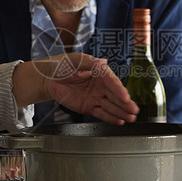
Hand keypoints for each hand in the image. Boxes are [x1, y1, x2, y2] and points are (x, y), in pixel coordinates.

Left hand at [20, 53, 138, 124]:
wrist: (47, 78)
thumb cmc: (61, 65)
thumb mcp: (75, 59)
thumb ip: (89, 62)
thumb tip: (102, 62)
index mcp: (99, 72)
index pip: (111, 81)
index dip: (119, 89)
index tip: (126, 97)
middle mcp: (100, 85)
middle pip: (115, 95)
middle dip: (125, 103)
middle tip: (134, 110)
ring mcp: (95, 97)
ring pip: (111, 106)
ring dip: (121, 112)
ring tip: (131, 118)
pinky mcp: (88, 107)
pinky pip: (101, 113)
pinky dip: (110, 118)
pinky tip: (119, 121)